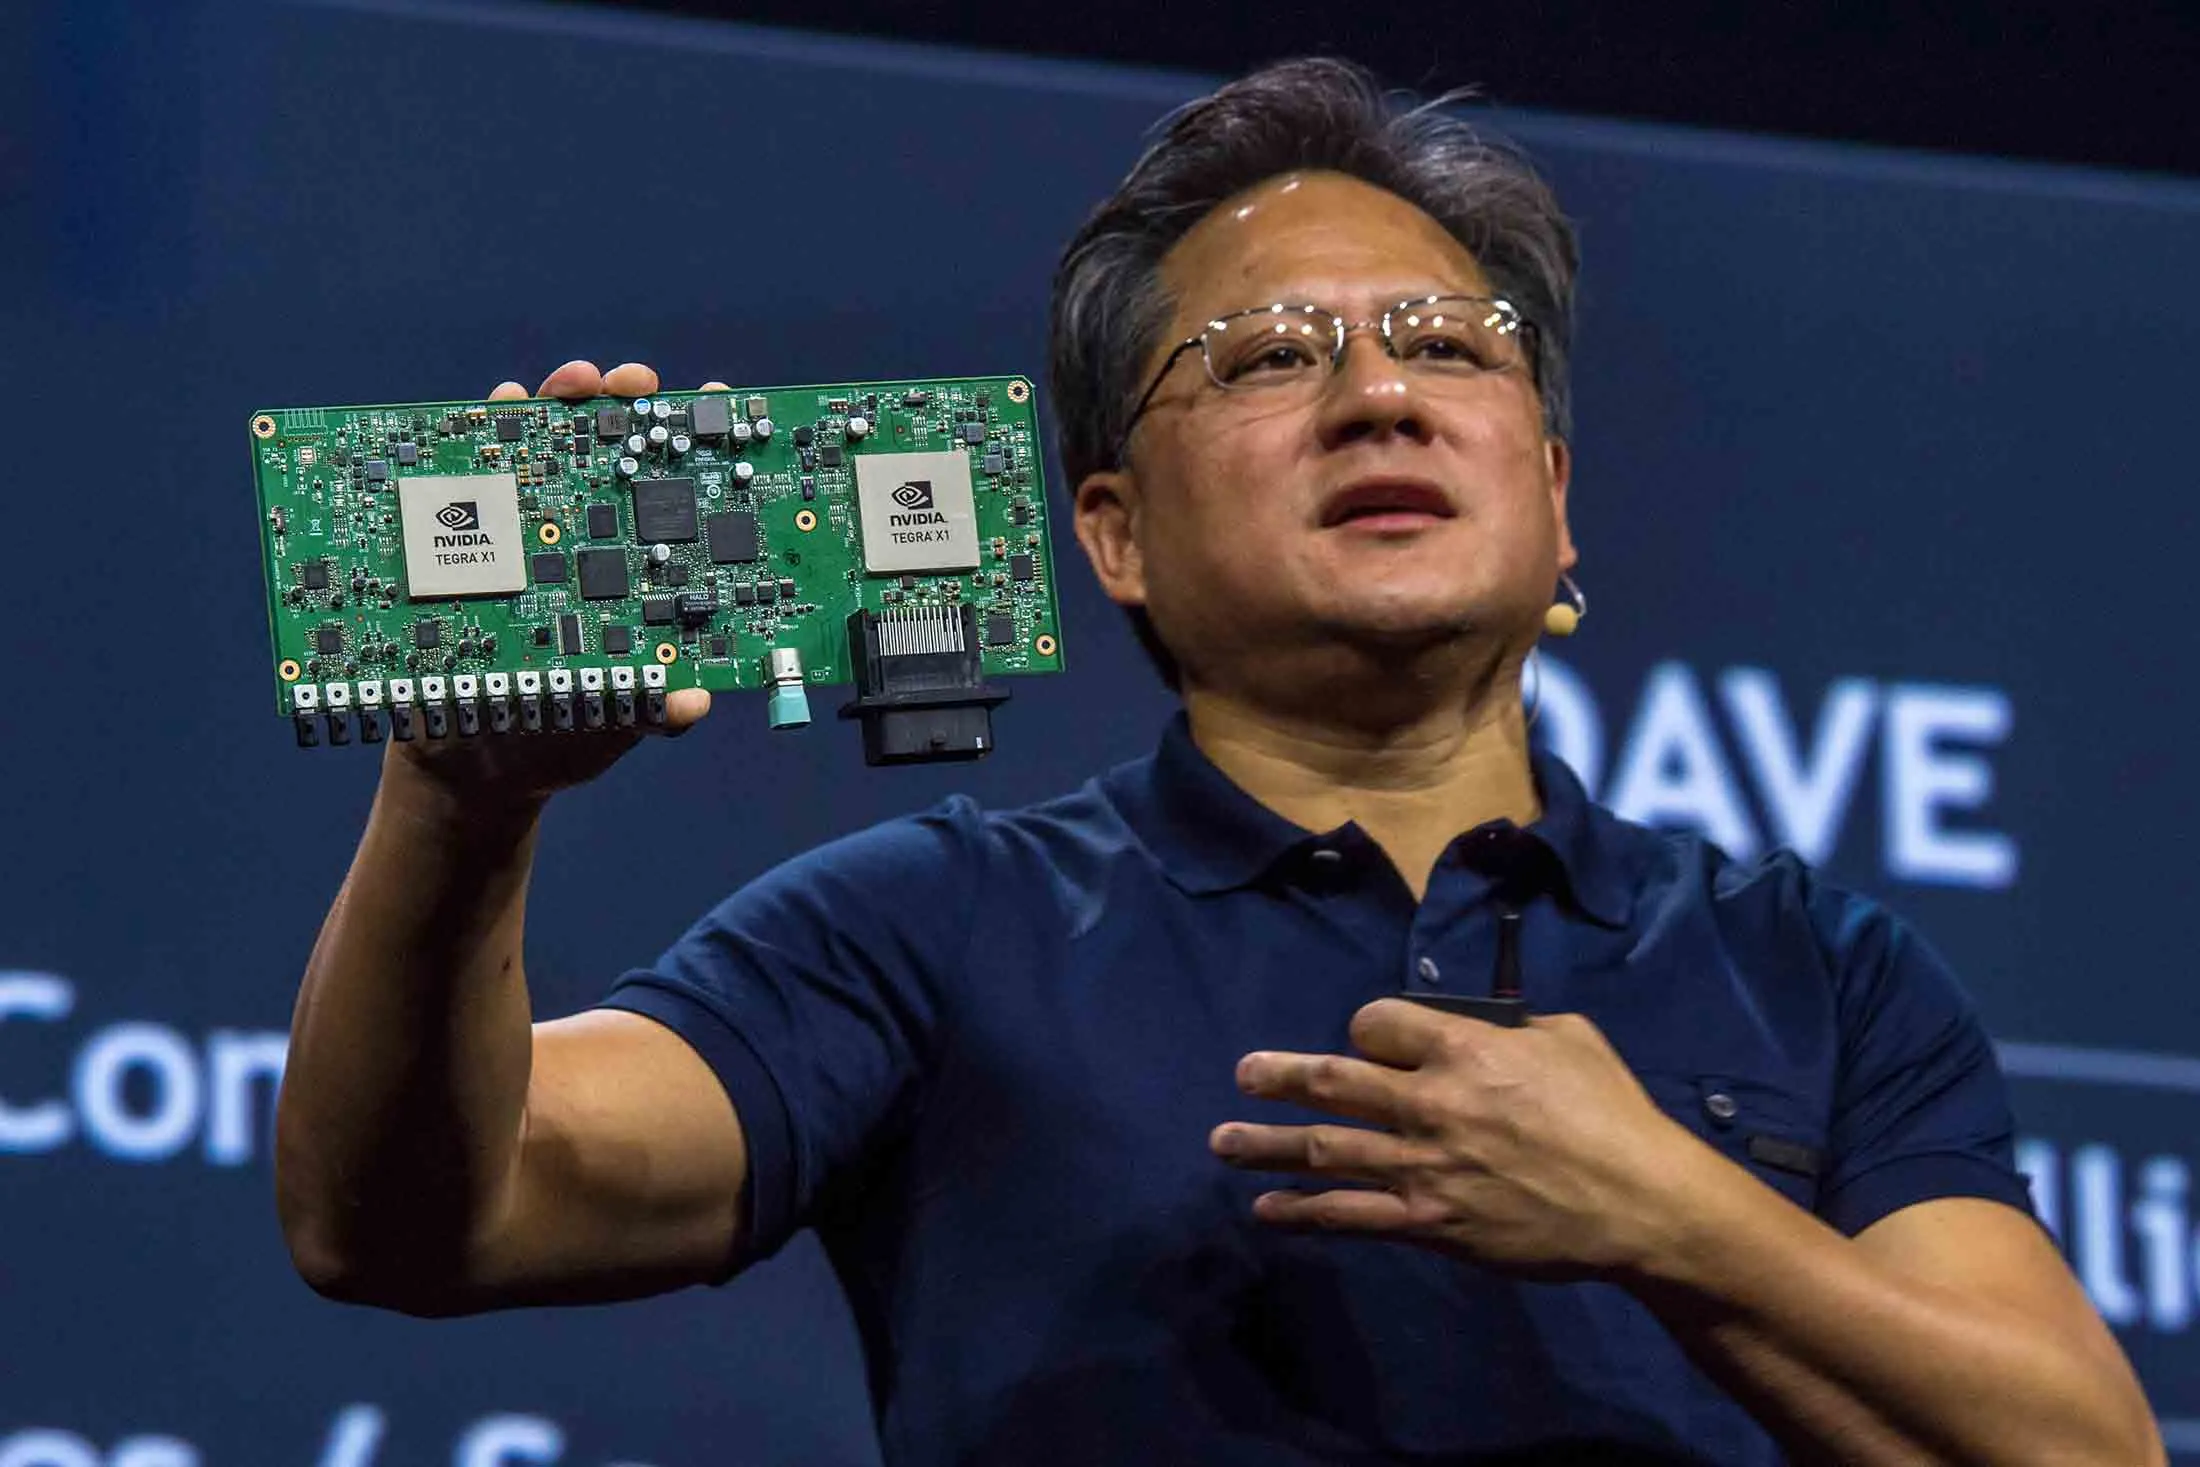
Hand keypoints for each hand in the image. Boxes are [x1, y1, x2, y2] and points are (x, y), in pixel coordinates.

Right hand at [390, 359, 724, 805]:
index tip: (720, 408)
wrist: (468, 767)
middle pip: (616, 458)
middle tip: (634, 384)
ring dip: (559, 404)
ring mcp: (528, 537)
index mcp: (641, 578)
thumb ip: (652, 713)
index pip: (681, 501)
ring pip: (547, 452)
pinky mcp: (466, 543)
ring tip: (573, 383)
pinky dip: (484, 438)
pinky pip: (475, 480)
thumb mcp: (614, 727)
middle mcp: (590, 545)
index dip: (701, 450)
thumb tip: (690, 704)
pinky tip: (497, 412)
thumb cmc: (560, 739)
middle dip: (628, 407)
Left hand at [1211, 1001, 1710, 1281]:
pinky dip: (1304, 1214)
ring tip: (1222, 1140)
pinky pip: (1352, 1217)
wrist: (1641, 1205)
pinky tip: (1268, 1211)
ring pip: (1328, 1150)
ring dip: (1268, 1145)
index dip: (1369, 1027)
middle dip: (1280, 1076)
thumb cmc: (1613, 1114)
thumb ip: (1512, 1027)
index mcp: (1464, 1050)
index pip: (1379, 1023)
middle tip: (1244, 1073)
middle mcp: (1431, 1104)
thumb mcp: (1570, 1039)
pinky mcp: (1430, 1224)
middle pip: (1334, 1081)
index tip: (1369, 1038)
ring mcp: (1425, 1168)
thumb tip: (1483, 1026)